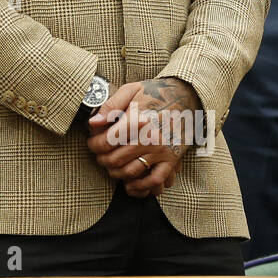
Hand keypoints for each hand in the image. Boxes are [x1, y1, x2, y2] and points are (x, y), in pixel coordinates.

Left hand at [87, 76, 198, 197]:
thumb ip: (110, 105)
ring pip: (131, 172)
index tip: (92, 143)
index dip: (94, 145)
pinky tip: (130, 185)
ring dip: (116, 173)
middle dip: (102, 160)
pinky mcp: (171, 160)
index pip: (107, 141)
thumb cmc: (154, 93)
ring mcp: (161, 150)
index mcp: (137, 120)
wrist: (185, 96)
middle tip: (100, 156)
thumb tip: (93, 123)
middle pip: (116, 159)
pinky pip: (155, 181)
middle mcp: (150, 137)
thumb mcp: (130, 90)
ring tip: (112, 167)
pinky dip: (140, 187)